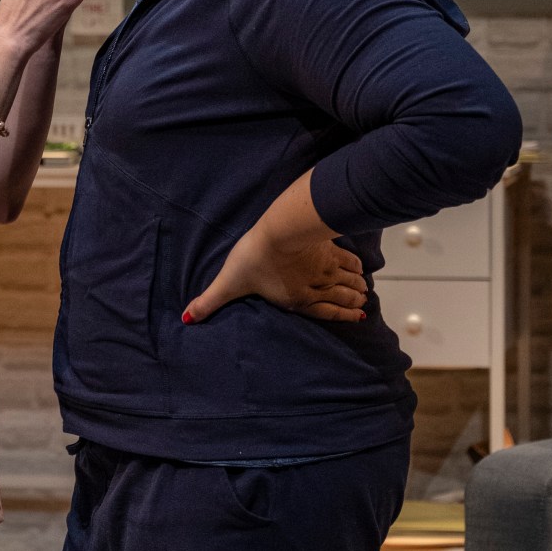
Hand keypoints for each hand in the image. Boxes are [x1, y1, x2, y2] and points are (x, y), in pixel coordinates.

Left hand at [181, 226, 367, 324]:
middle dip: (353, 301)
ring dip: (357, 286)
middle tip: (362, 304)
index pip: (326, 312)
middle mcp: (316, 287)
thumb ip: (210, 302)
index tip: (358, 318)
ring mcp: (325, 267)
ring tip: (364, 290)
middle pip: (342, 296)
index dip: (343, 316)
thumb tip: (187, 318)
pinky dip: (356, 265)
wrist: (278, 232)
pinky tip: (360, 267)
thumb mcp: (228, 283)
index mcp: (296, 300)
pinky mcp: (328, 247)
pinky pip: (347, 259)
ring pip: (347, 279)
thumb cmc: (252, 260)